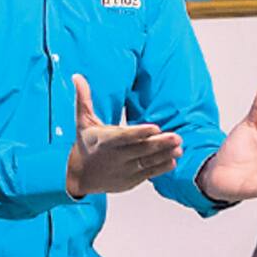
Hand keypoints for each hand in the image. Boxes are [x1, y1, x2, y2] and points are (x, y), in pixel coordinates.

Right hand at [66, 74, 182, 197]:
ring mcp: (123, 170)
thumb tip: (77, 76)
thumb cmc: (85, 144)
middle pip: (140, 150)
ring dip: (164, 155)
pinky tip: (172, 160)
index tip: (155, 128)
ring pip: (147, 162)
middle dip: (159, 144)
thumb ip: (83, 99)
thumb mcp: (81, 122)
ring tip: (179, 147)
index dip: (139, 133)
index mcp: (103, 140)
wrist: (80, 176)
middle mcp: (114, 156)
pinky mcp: (130, 180)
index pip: (123, 137)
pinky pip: (148, 174)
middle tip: (176, 137)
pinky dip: (161, 168)